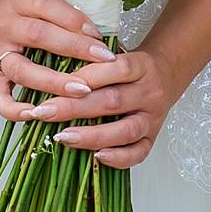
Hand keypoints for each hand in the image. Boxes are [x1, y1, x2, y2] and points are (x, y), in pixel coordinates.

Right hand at [0, 0, 116, 124]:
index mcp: (17, 2)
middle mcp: (3, 27)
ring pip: (23, 70)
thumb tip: (98, 38)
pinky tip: (39, 114)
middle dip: (75, 48)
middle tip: (104, 60)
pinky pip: (0, 99)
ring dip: (55, 82)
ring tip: (82, 90)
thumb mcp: (36, 3)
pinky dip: (17, 110)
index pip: (48, 6)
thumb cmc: (16, 14)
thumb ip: (61, 15)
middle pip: (38, 36)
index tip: (100, 36)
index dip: (76, 21)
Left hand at [28, 44, 181, 168]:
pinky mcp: (153, 138)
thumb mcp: (116, 54)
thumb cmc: (131, 67)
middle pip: (113, 101)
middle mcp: (150, 92)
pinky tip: (96, 157)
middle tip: (44, 112)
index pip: (117, 68)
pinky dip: (118, 158)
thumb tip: (52, 74)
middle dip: (75, 108)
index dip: (87, 76)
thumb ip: (92, 61)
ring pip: (125, 130)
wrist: (166, 74)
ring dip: (92, 136)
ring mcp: (153, 118)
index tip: (54, 83)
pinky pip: (139, 153)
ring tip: (63, 137)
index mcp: (142, 65)